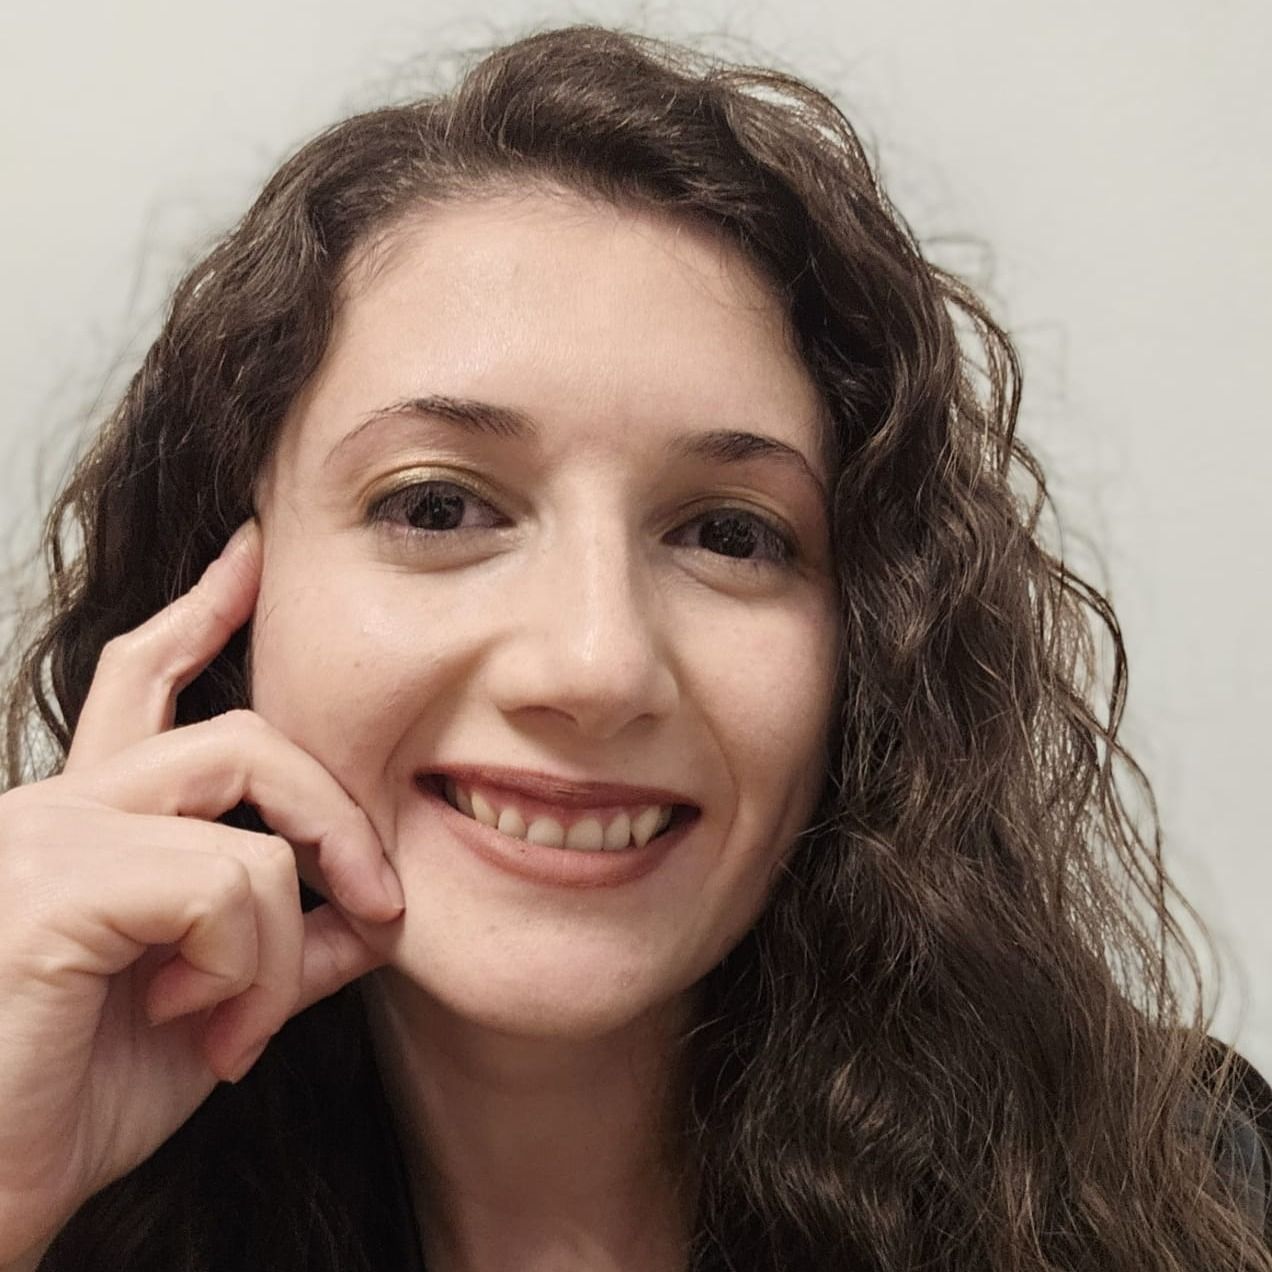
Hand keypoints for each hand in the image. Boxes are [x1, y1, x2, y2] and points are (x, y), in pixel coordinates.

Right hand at [0, 520, 403, 1262]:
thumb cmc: (73, 1105)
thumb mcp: (211, 1006)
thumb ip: (285, 942)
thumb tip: (374, 911)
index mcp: (85, 822)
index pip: (143, 680)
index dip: (202, 611)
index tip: (252, 558)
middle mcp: (53, 808)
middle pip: (240, 737)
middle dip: (335, 815)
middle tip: (380, 901)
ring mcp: (44, 839)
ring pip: (251, 826)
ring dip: (280, 942)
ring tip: (239, 1025)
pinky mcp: (51, 892)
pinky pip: (227, 886)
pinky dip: (250, 970)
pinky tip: (201, 1032)